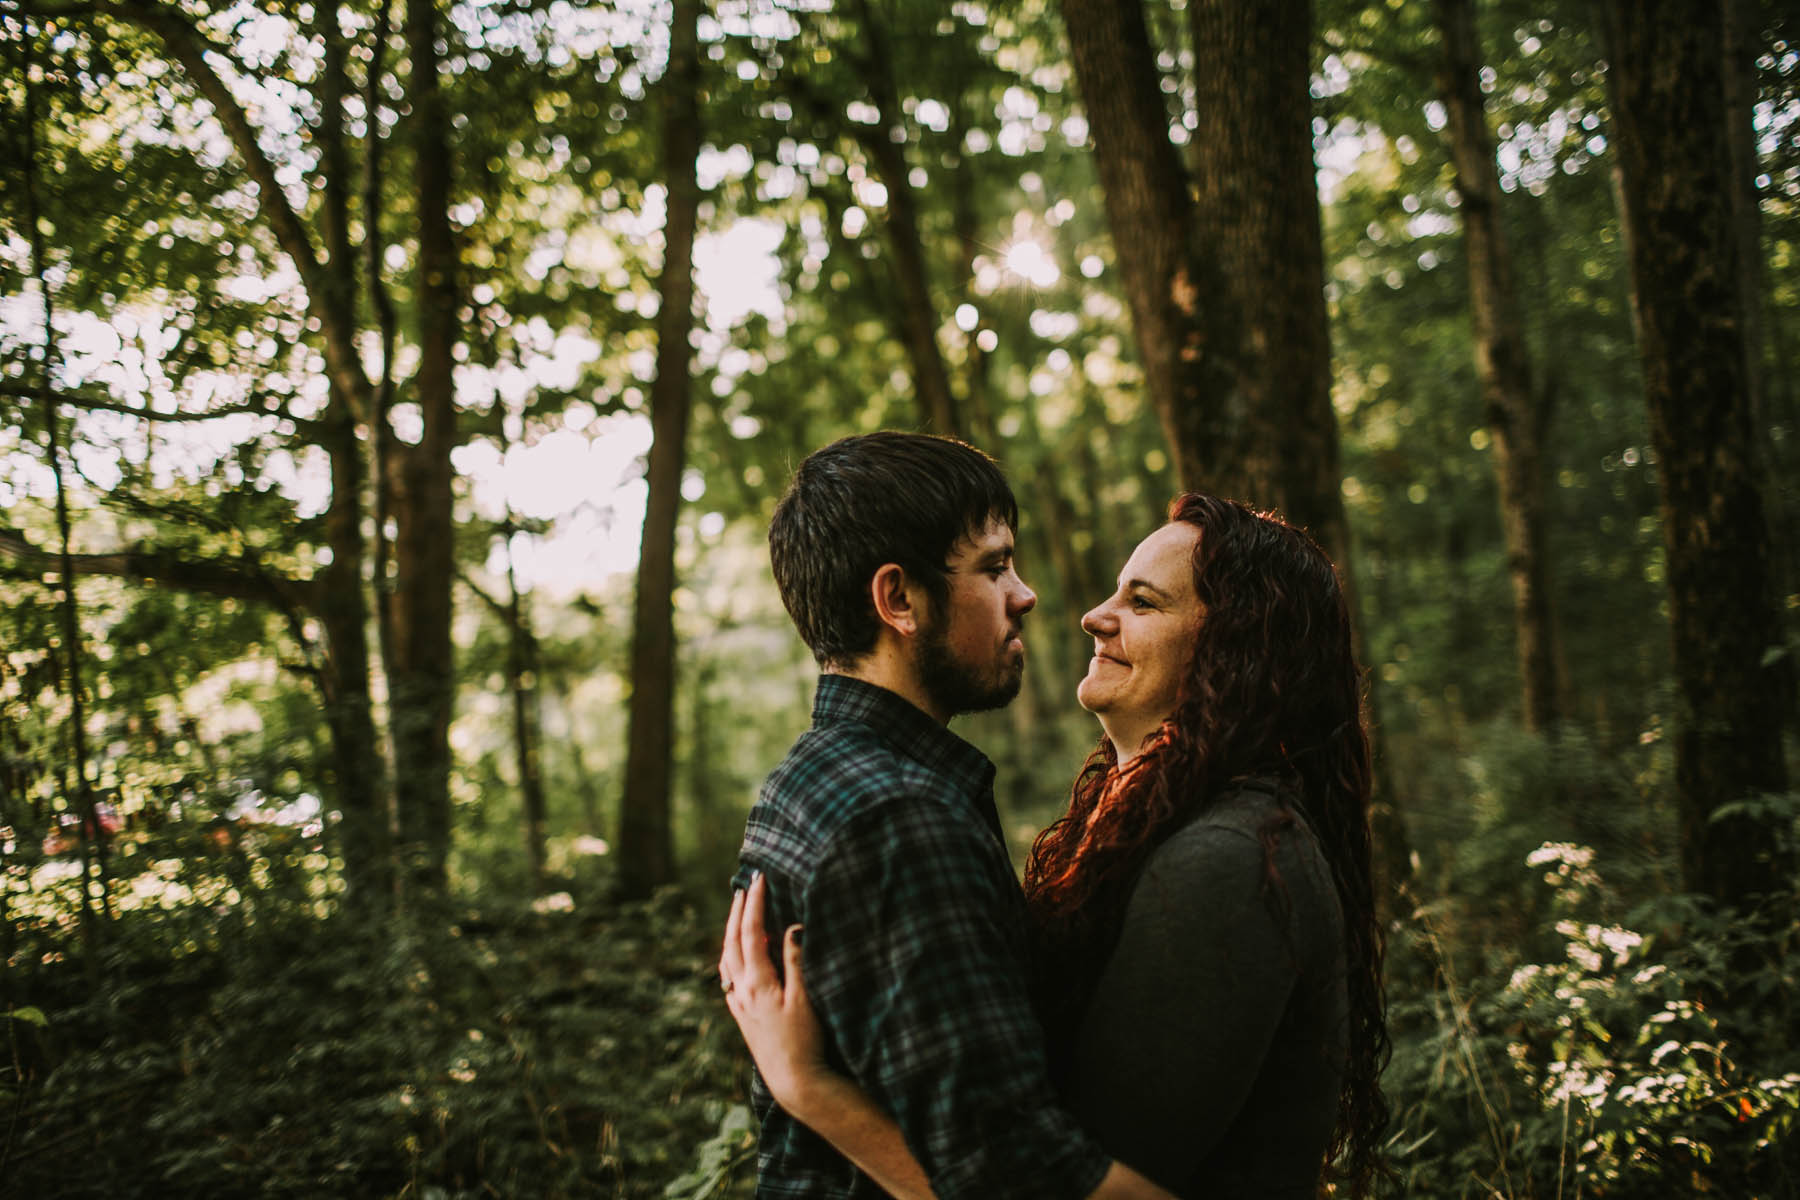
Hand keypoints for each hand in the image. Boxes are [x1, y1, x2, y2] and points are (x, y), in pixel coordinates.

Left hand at [719, 873, 828, 1115]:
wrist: (794, 1080)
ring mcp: (739, 1003)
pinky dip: (731, 956)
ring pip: (727, 959)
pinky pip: (729, 977)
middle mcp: (741, 990)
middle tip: (744, 887)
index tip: (758, 880)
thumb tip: (792, 926)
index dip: (754, 904)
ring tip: (738, 913)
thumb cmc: (805, 1040)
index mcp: (757, 981)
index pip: (751, 932)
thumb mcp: (805, 998)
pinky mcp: (742, 1015)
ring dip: (731, 932)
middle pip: (732, 942)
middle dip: (738, 911)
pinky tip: (736, 957)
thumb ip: (796, 960)